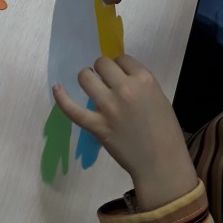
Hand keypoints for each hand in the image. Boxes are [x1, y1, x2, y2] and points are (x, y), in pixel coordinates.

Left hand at [53, 56, 197, 211]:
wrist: (161, 164)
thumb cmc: (166, 132)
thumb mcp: (158, 97)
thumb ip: (138, 84)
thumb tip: (118, 76)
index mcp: (144, 80)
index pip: (122, 58)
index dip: (120, 66)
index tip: (120, 76)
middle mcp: (125, 89)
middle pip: (102, 63)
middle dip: (103, 70)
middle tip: (106, 82)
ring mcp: (109, 107)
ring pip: (86, 77)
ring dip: (87, 78)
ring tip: (90, 84)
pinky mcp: (97, 126)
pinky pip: (73, 109)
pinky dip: (62, 98)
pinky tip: (57, 88)